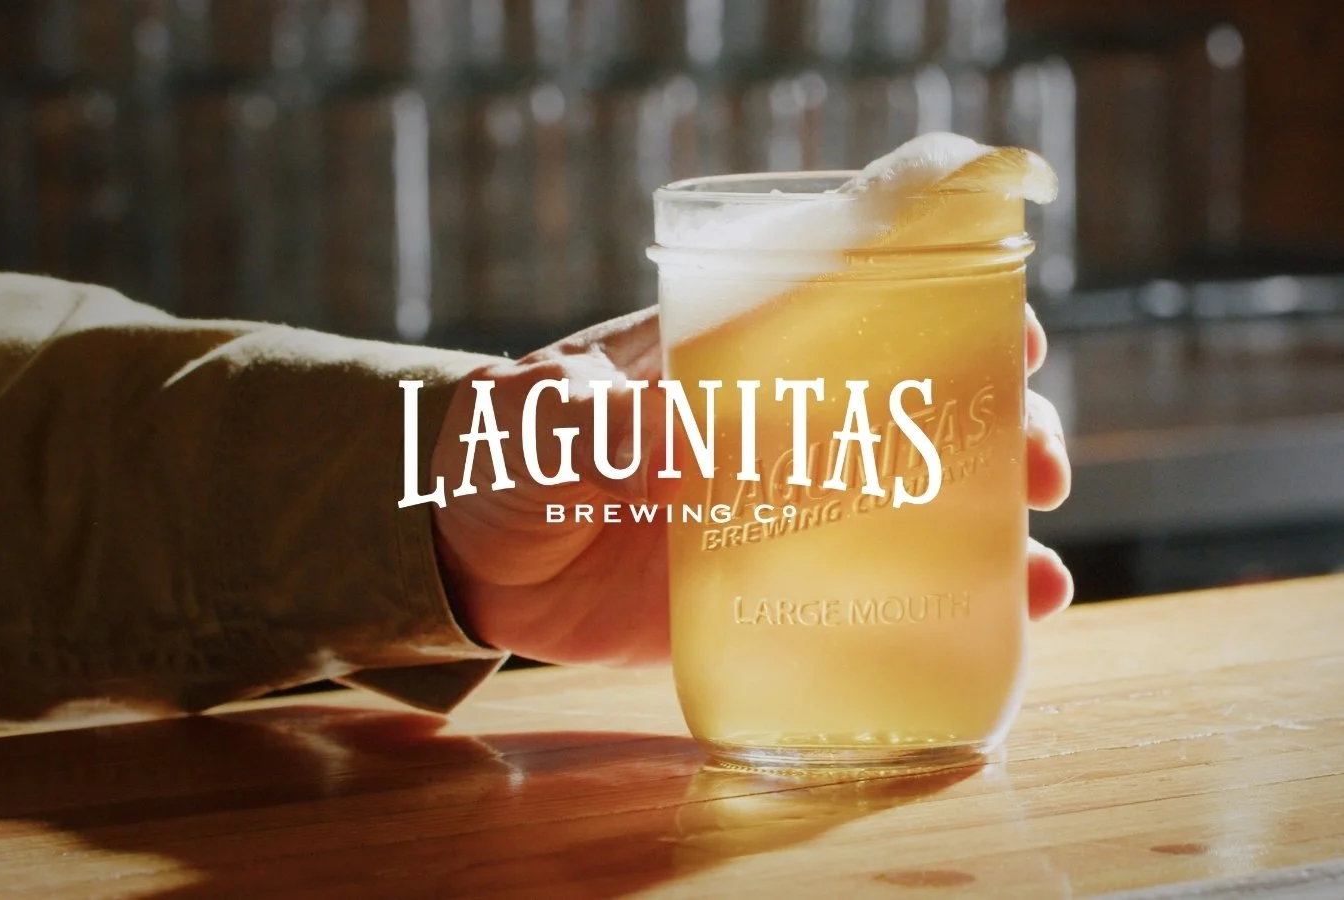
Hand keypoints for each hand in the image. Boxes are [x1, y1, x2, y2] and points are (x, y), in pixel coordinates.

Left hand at [432, 306, 1072, 666]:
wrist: (476, 556)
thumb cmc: (505, 453)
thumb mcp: (533, 419)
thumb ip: (584, 422)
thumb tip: (668, 441)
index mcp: (732, 350)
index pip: (855, 303)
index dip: (944, 303)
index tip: (1014, 328)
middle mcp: (779, 419)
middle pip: (918, 401)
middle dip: (998, 422)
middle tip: (1039, 463)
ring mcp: (783, 503)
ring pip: (916, 497)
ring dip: (991, 523)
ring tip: (1038, 567)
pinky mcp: (773, 581)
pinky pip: (872, 589)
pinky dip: (937, 606)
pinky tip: (994, 631)